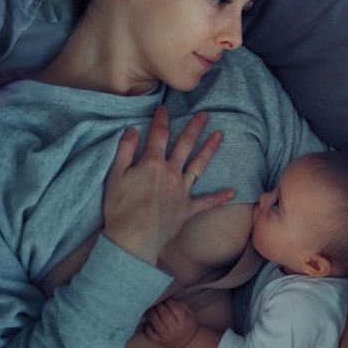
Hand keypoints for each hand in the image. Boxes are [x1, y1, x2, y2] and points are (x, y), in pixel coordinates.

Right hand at [103, 106, 234, 263]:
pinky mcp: (187, 209)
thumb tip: (132, 129)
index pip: (158, 136)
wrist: (133, 240)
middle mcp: (171, 173)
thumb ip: (124, 151)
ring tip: (220, 135)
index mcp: (152, 164)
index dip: (161, 120)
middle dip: (194, 128)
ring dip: (210, 149)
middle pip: (185, 145)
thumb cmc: (120, 209)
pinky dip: (219, 197)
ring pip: (199, 165)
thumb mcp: (115, 176)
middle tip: (205, 114)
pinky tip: (232, 192)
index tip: (164, 108)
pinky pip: (206, 202)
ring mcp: (182, 191)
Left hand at [145, 300, 199, 347]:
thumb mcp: (190, 314)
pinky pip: (149, 332)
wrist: (188, 342)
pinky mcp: (159, 341)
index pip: (174, 307)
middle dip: (159, 306)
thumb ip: (181, 305)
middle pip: (164, 314)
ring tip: (153, 309)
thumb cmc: (189, 325)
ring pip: (155, 322)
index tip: (166, 299)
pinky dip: (147, 325)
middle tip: (158, 303)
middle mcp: (174, 329)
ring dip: (152, 313)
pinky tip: (149, 320)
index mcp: (184, 321)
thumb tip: (169, 299)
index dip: (168, 301)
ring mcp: (166, 336)